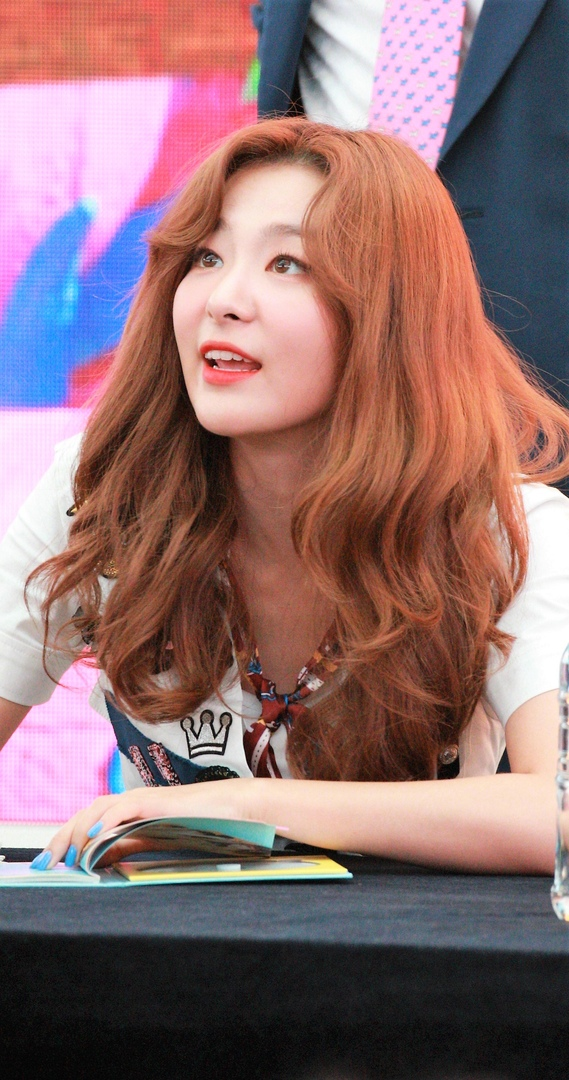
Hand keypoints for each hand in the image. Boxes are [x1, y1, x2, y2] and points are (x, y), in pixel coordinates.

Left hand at [31, 778, 258, 869]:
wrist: (230, 810)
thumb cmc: (197, 824)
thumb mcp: (153, 840)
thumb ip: (126, 846)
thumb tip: (98, 859)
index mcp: (127, 812)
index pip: (86, 823)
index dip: (65, 841)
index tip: (49, 863)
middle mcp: (129, 802)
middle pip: (85, 814)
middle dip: (62, 839)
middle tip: (46, 863)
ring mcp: (143, 799)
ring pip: (100, 809)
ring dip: (79, 832)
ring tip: (69, 856)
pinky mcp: (157, 800)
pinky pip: (125, 807)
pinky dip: (107, 820)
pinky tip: (94, 835)